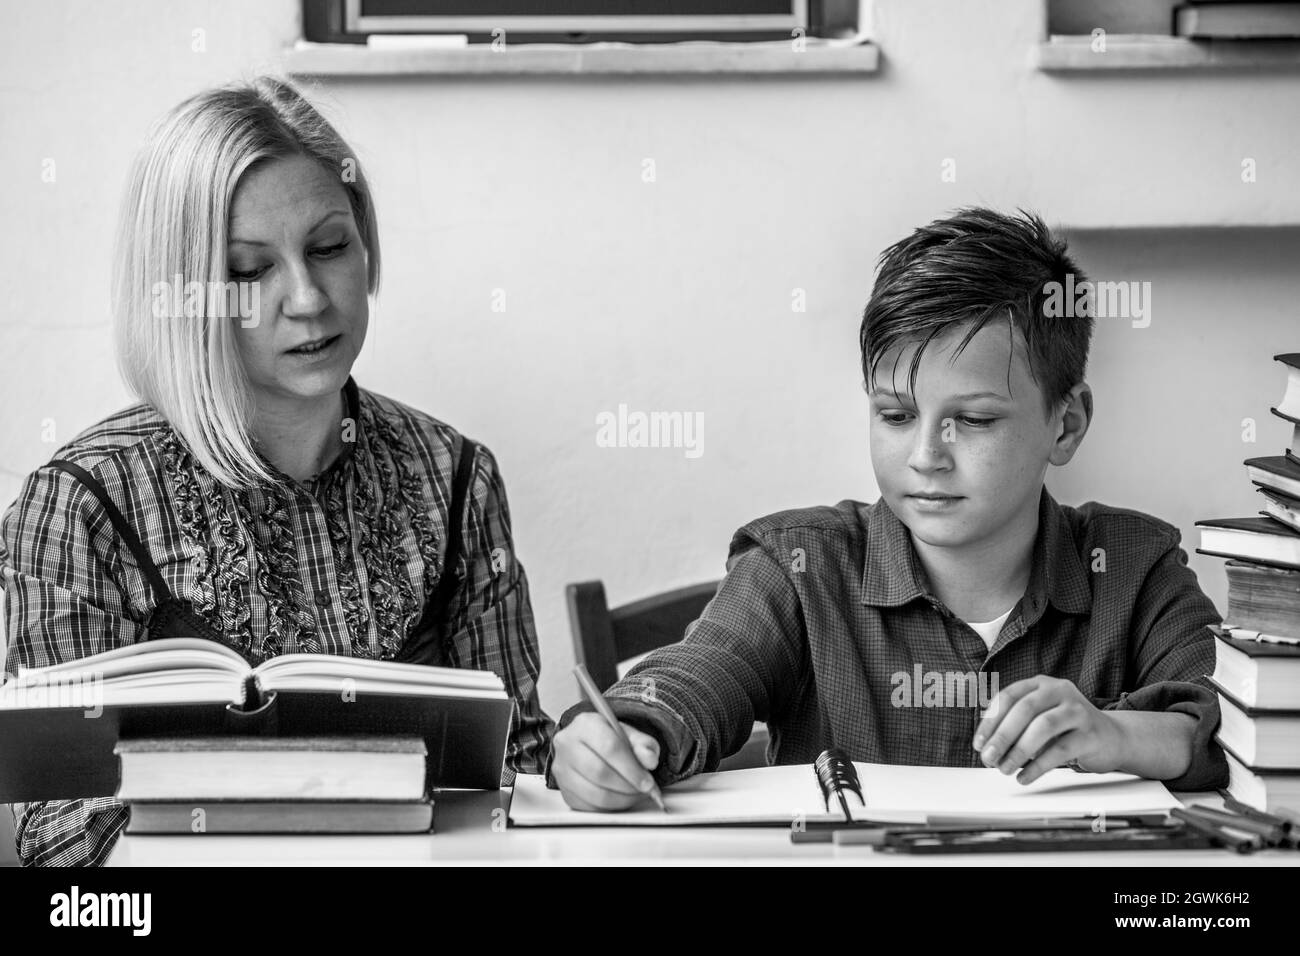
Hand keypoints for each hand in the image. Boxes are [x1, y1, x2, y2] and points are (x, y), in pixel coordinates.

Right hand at [552, 713, 661, 811]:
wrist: (588, 746)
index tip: (648, 781)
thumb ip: (643, 744)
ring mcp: (562, 770)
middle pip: (600, 772)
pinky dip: (611, 808)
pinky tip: (621, 799)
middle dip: (628, 785)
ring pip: (595, 794)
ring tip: (635, 794)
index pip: (609, 747)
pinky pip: (590, 807)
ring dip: (622, 799)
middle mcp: (568, 745)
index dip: (632, 768)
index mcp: (585, 724)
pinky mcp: (565, 791)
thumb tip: (649, 760)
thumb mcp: (629, 734)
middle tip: (644, 789)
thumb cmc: (609, 739)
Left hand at [972, 675, 1126, 784]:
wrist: (1113, 738)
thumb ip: (1015, 726)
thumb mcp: (1039, 718)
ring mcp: (1078, 710)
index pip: (1009, 696)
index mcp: (1041, 684)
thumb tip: (986, 748)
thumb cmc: (1066, 730)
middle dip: (1002, 736)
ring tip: (1004, 769)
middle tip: (988, 758)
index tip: (978, 743)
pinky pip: (1060, 750)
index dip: (990, 720)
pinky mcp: (1091, 733)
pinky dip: (1038, 766)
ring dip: (1018, 751)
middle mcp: (1059, 691)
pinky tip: (1024, 777)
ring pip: (1043, 727)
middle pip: (1024, 709)